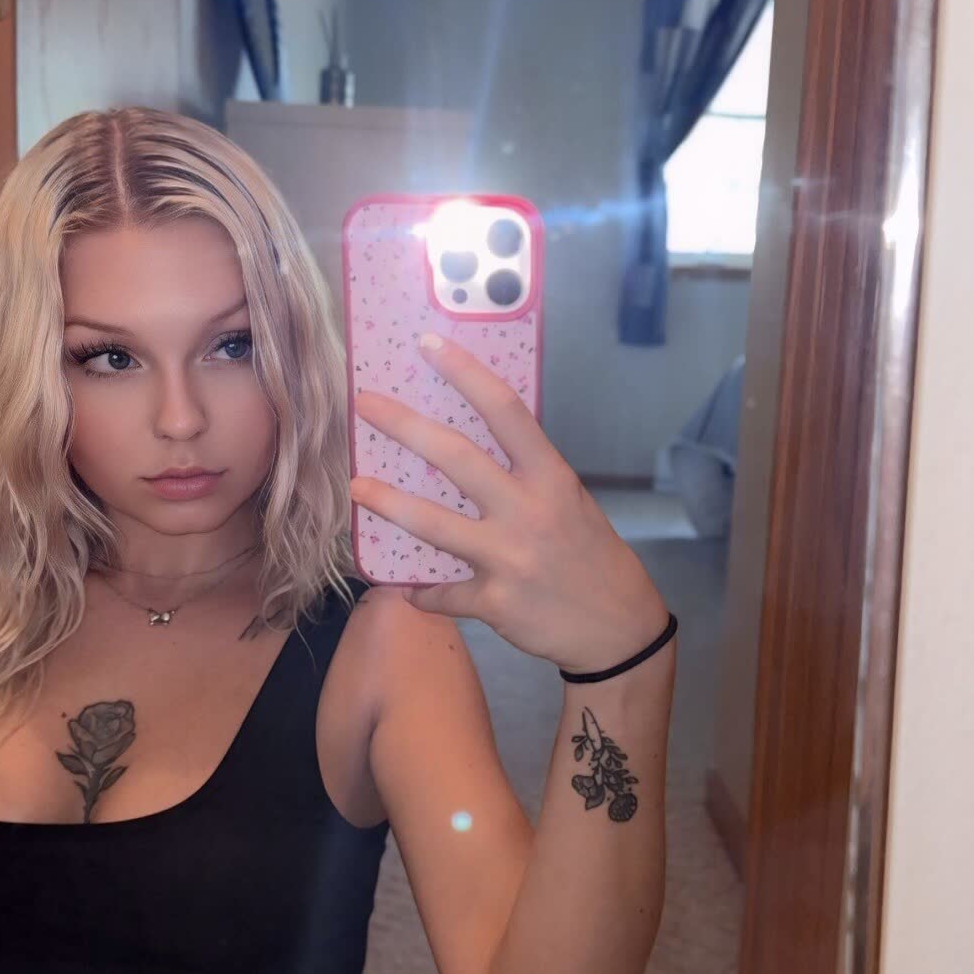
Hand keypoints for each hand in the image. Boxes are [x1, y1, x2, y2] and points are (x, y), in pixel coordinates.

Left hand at [349, 333, 670, 675]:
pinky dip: (421, 590)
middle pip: (456, 458)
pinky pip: (441, 593)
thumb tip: (467, 448)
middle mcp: (528, 511)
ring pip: (432, 525)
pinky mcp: (495, 602)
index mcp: (550, 478)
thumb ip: (525, 477)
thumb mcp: (569, 502)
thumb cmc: (590, 555)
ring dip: (387, 504)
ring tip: (356, 488)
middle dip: (403, 426)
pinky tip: (404, 585)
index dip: (465, 374)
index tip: (428, 345)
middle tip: (365, 404)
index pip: (505, 411)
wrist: (618, 628)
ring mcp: (509, 558)